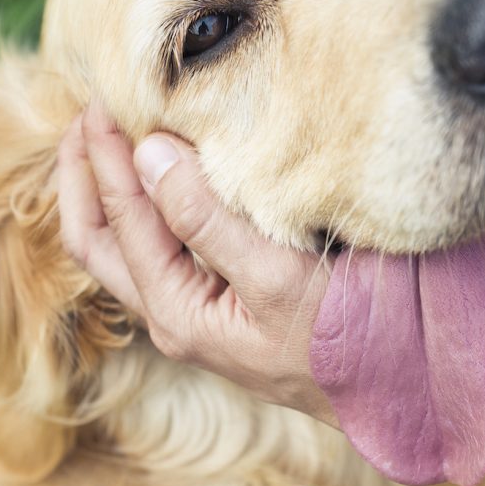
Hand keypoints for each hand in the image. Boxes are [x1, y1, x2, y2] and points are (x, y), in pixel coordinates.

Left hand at [57, 106, 334, 424]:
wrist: (402, 389)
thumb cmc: (347, 339)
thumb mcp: (277, 278)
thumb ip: (208, 221)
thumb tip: (149, 155)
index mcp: (178, 312)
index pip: (121, 220)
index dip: (106, 157)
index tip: (104, 96)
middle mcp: (177, 314)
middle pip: (99, 240)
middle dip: (82, 176)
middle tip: (85, 111)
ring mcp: (201, 310)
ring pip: (129, 244)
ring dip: (112, 189)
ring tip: (113, 133)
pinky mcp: (229, 299)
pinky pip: (168, 246)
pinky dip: (153, 203)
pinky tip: (170, 172)